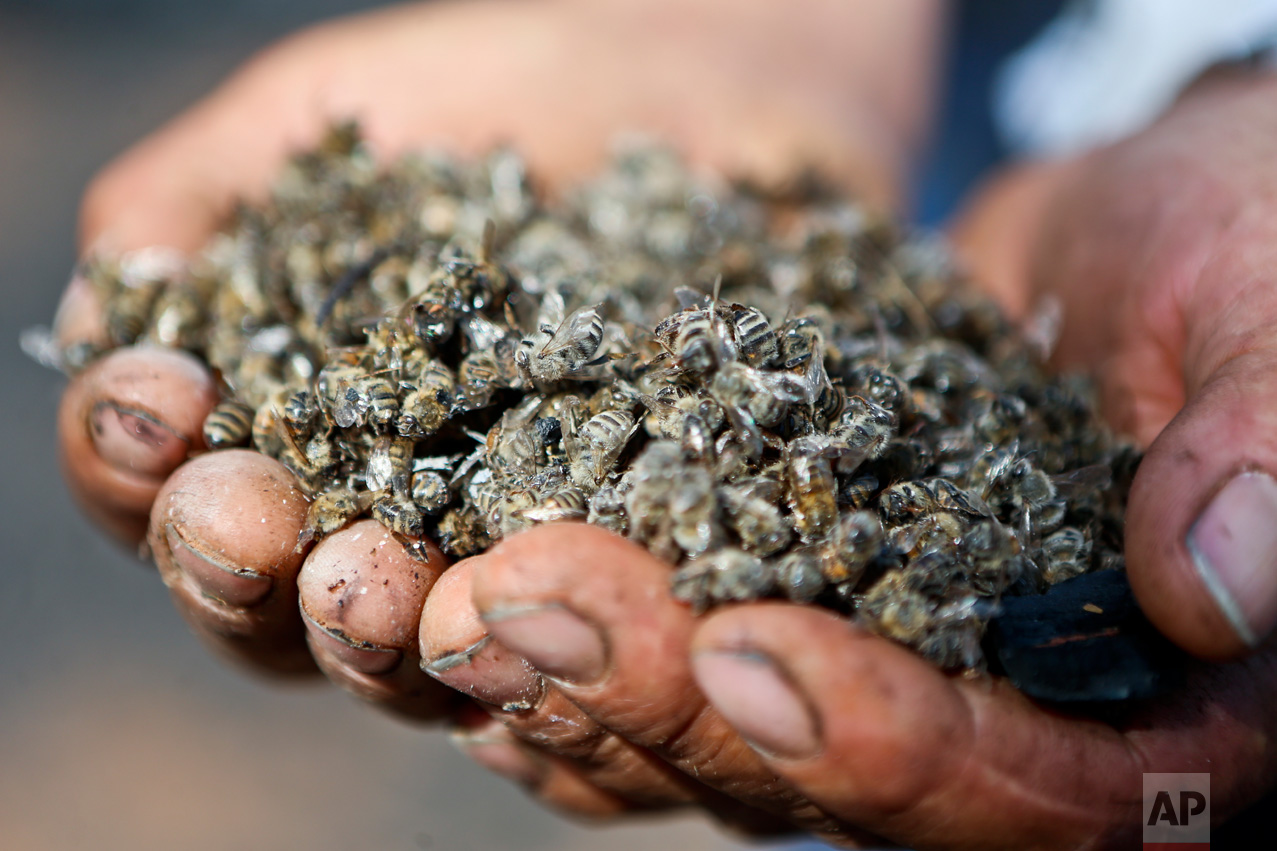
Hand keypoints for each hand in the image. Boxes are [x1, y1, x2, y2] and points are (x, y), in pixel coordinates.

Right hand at [55, 0, 936, 720]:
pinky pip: (577, 648)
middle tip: (249, 525)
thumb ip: (201, 204)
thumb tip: (114, 307)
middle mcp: (384, 520)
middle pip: (268, 610)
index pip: (170, 487)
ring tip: (369, 582)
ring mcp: (506, 566)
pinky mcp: (634, 575)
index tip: (158, 402)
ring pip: (408, 662)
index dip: (130, 461)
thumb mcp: (334, 118)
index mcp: (286, 427)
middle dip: (235, 572)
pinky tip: (524, 603)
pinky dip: (540, 648)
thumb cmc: (509, 97)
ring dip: (366, 639)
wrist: (708, 94)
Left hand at [414, 72, 1276, 847]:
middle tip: (521, 603)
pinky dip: (551, 626)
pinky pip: (647, 650)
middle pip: (812, 779)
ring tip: (447, 591)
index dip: (889, 748)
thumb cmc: (1236, 253)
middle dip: (660, 697)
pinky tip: (449, 581)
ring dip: (564, 673)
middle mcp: (985, 720)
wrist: (1133, 234)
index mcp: (1143, 712)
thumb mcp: (1267, 314)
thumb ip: (1262, 449)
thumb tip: (1222, 586)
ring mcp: (859, 664)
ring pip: (696, 735)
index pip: (1019, 791)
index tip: (756, 654)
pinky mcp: (770, 592)